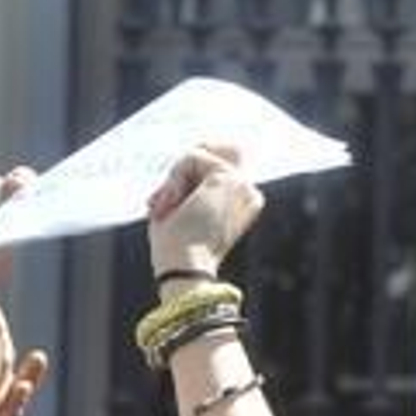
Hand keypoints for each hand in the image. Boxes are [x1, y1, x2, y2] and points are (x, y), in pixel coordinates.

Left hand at [146, 145, 263, 277]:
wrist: (185, 268)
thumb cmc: (176, 246)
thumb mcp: (181, 207)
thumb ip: (191, 177)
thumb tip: (199, 147)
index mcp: (244, 203)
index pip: (213, 163)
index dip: (186, 175)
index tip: (169, 209)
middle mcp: (250, 193)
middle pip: (206, 152)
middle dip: (180, 174)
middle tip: (166, 207)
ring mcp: (242, 184)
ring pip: (197, 154)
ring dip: (174, 180)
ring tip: (169, 209)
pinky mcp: (229, 179)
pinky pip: (191, 157)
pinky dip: (174, 180)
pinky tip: (175, 204)